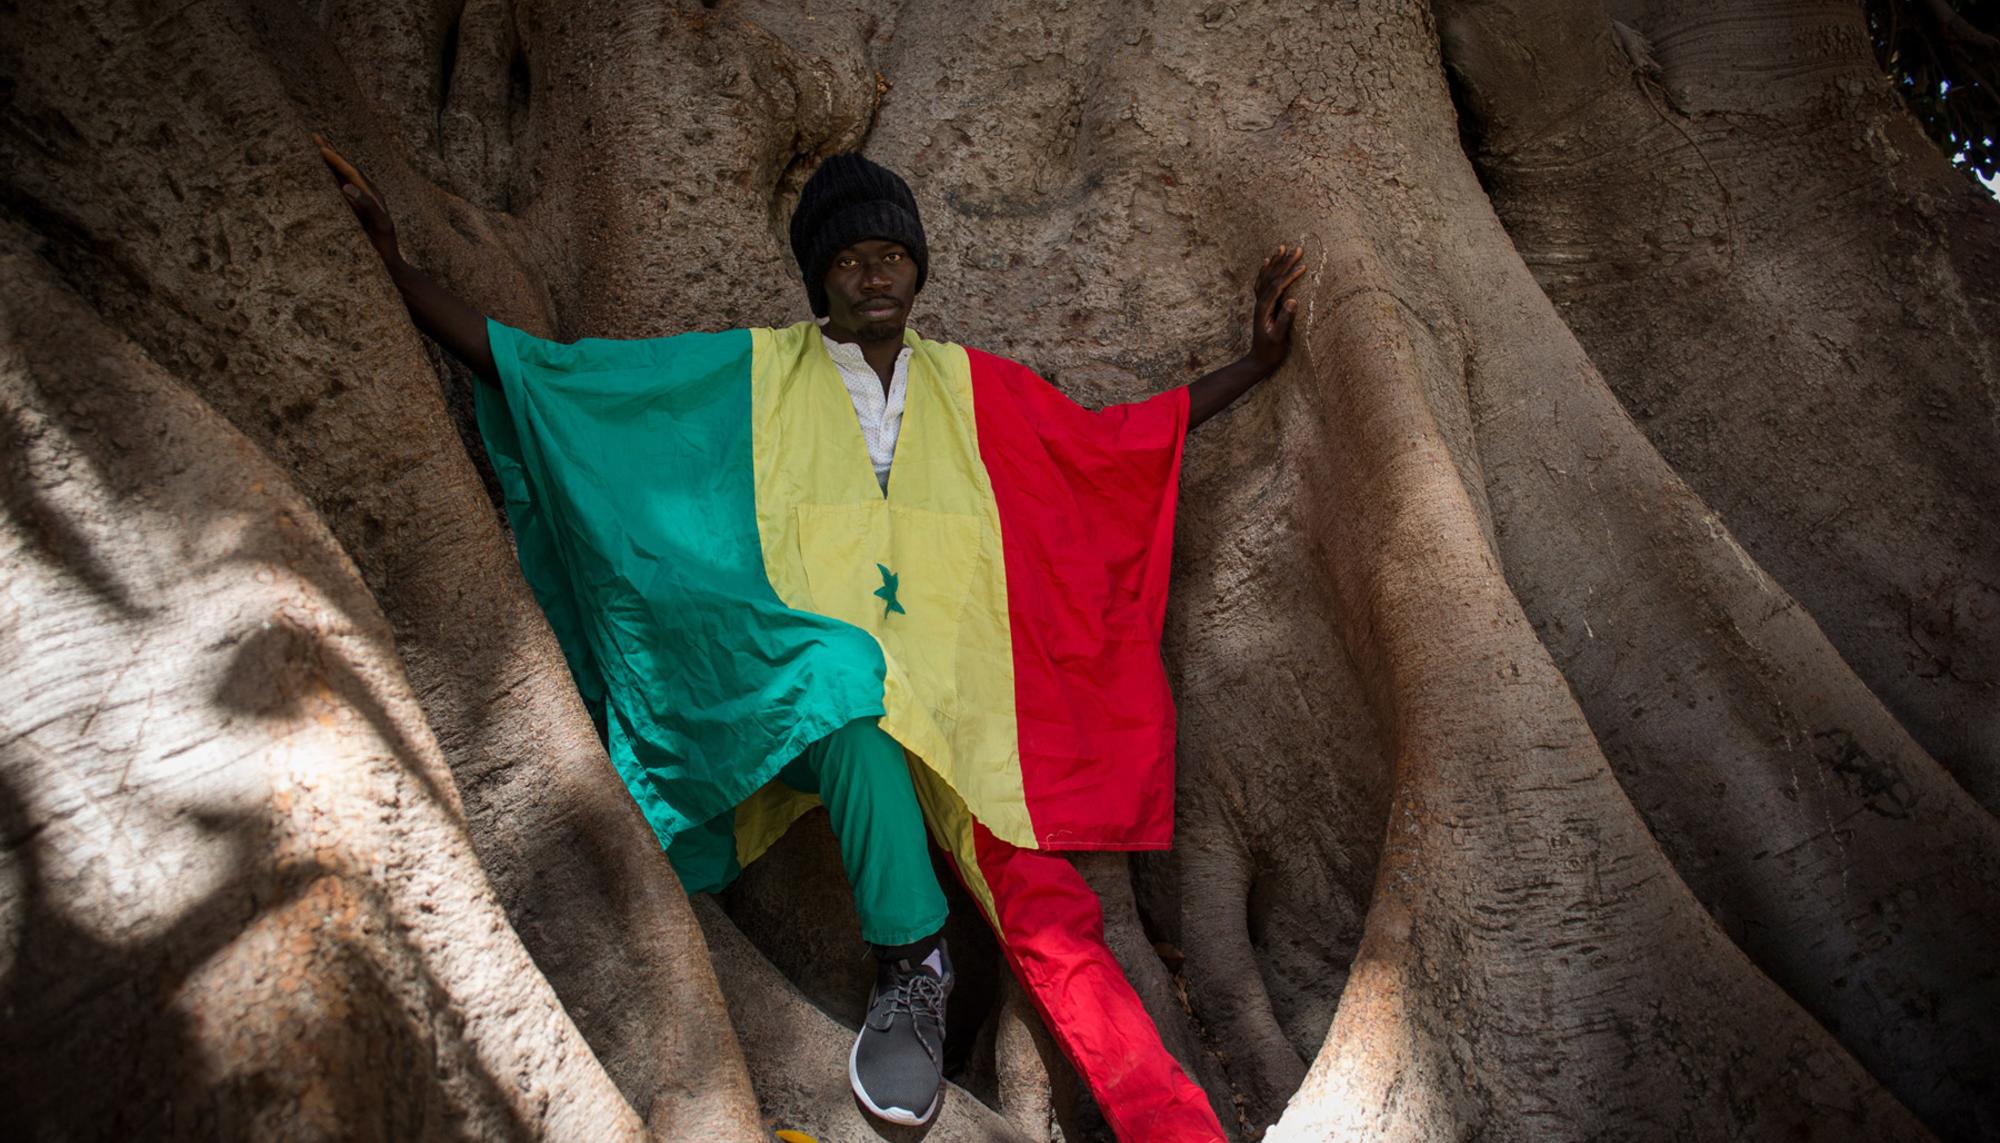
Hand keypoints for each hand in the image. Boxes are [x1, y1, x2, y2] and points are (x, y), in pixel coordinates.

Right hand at [315, 133, 399, 264]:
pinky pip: (340, 188)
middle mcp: (367, 194)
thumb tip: (346, 186)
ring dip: (330, 162)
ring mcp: (360, 201)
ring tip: (318, 148)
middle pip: (347, 168)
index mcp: (372, 194)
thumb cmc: (385, 244)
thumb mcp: (380, 224)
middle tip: (315, 136)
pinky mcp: (355, 210)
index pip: (352, 172)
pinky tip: (322, 174)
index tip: (321, 148)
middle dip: (332, 152)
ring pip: (343, 176)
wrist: (390, 262)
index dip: (337, 159)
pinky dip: (331, 177)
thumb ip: (367, 205)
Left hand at [1248, 244, 1305, 373]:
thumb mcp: (1279, 338)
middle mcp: (1260, 303)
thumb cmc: (1271, 352)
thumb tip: (1293, 301)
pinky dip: (1265, 271)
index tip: (1303, 266)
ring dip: (1275, 262)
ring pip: (1266, 277)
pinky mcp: (1262, 305)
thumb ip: (1285, 320)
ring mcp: (1259, 303)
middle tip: (1297, 248)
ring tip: (1281, 247)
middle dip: (1284, 262)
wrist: (1258, 361)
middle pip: (1272, 277)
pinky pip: (1262, 283)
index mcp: (1264, 309)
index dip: (1290, 275)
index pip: (1278, 286)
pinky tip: (1267, 263)